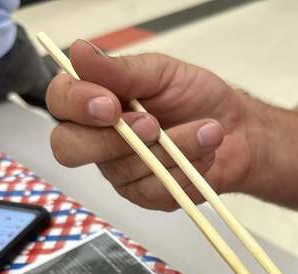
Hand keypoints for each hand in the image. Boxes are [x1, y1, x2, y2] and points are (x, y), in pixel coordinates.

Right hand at [46, 40, 251, 209]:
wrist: (237, 131)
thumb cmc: (196, 99)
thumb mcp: (161, 73)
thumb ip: (119, 70)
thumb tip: (79, 52)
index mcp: (93, 101)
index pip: (60, 103)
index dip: (77, 105)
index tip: (110, 103)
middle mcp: (97, 139)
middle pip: (69, 149)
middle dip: (113, 140)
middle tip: (153, 125)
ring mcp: (119, 172)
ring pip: (124, 169)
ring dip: (172, 149)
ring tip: (207, 131)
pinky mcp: (145, 196)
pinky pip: (154, 191)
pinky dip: (185, 171)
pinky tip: (204, 154)